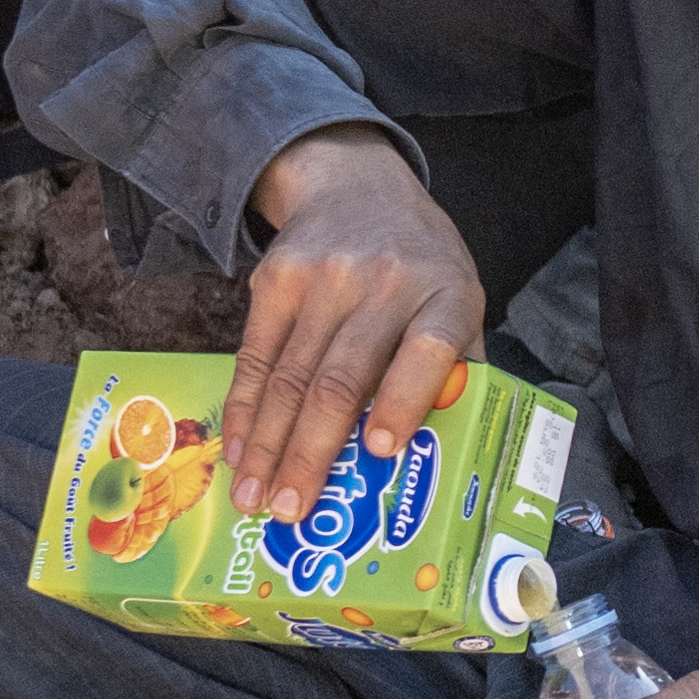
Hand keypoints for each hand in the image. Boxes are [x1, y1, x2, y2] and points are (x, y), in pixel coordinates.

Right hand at [219, 131, 486, 538]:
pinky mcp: (277, 281)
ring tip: (255, 500)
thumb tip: (443, 461)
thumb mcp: (460, 302)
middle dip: (312, 452)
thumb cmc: (421, 267)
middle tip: (292, 512)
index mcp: (445, 297)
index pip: (425, 349)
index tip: (381, 449)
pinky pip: (255, 357)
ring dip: (268, 446)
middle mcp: (385, 286)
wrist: (357, 186)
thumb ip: (456, 373)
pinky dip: (244, 411)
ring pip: (290, 377)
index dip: (403, 399)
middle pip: (341, 379)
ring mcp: (325, 281)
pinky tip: (238, 452)